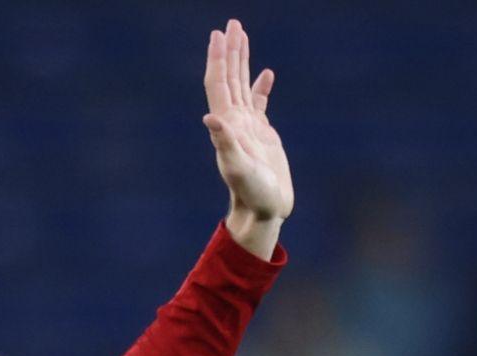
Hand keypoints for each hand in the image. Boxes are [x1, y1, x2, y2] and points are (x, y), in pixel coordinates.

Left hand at [202, 20, 292, 257]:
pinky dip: (261, 86)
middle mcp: (234, 122)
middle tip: (232, 23)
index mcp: (227, 125)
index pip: (219, 83)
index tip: (219, 33)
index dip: (218, 58)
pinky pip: (260, 103)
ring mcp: (248, 127)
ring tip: (242, 35)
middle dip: (230, 50)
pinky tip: (266, 73)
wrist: (263, 211)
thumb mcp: (238, 168)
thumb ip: (225, 143)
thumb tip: (211, 118)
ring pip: (242, 85)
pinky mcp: (262, 134)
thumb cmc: (252, 194)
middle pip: (229, 78)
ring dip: (242, 61)